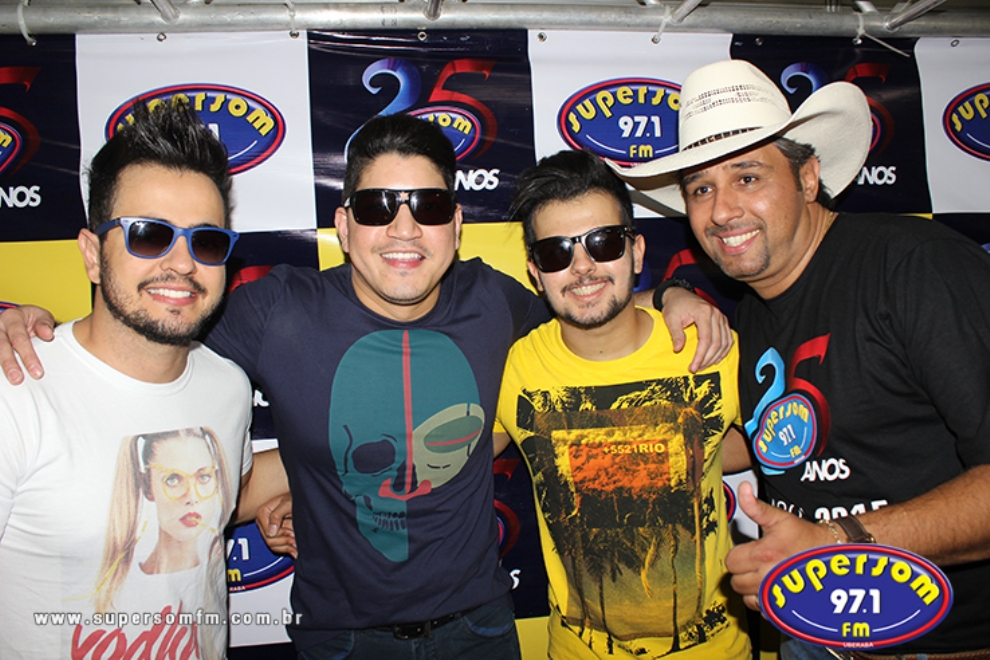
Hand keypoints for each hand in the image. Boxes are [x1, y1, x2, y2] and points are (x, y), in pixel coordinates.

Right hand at [0, 305, 55, 383]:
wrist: (21, 318)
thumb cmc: (33, 320)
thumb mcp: (41, 317)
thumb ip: (44, 324)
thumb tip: (48, 334)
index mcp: (12, 318)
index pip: (19, 338)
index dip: (28, 356)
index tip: (38, 372)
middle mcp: (0, 327)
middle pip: (3, 347)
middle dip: (11, 364)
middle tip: (18, 379)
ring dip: (3, 367)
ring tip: (12, 381)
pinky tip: (3, 379)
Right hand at [255, 493, 296, 558]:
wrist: (299, 500)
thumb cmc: (293, 499)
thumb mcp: (287, 504)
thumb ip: (277, 516)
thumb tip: (271, 532)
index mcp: (262, 513)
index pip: (267, 532)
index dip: (281, 534)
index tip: (292, 532)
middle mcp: (262, 522)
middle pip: (269, 540)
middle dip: (284, 541)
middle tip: (296, 540)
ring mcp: (267, 530)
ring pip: (273, 546)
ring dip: (286, 547)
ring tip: (297, 545)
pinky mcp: (274, 535)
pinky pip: (277, 547)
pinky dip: (287, 549)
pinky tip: (295, 550)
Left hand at [658, 287, 732, 371]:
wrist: (679, 295)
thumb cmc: (674, 306)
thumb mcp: (670, 319)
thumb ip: (676, 334)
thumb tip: (678, 349)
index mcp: (704, 312)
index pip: (706, 339)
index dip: (700, 355)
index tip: (693, 367)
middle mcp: (716, 314)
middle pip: (717, 343)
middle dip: (707, 359)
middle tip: (697, 369)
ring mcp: (721, 317)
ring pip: (725, 342)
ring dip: (716, 357)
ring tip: (704, 366)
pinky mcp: (722, 321)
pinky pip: (728, 339)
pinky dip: (723, 351)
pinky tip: (715, 359)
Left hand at [725, 482, 834, 609]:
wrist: (831, 555)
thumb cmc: (806, 537)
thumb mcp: (780, 518)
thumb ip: (756, 506)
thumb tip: (743, 489)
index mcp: (763, 554)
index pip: (731, 562)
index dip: (738, 555)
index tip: (749, 551)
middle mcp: (767, 577)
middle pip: (736, 581)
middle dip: (743, 572)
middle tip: (757, 563)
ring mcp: (776, 595)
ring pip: (746, 598)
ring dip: (751, 589)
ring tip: (763, 576)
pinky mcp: (784, 608)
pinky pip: (761, 610)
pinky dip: (762, 603)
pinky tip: (771, 589)